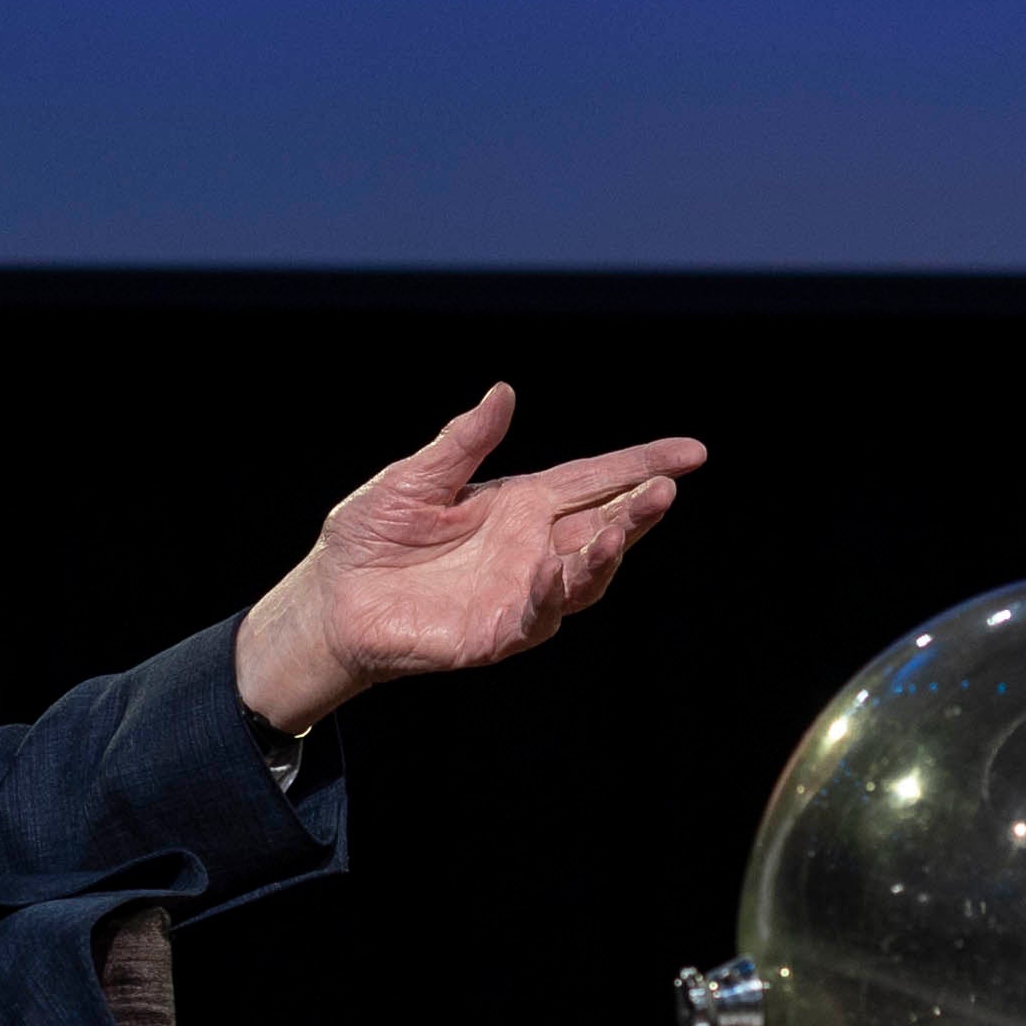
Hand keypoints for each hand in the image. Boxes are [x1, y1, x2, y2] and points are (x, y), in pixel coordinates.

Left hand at [236, 383, 701, 731]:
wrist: (332, 601)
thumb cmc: (371, 538)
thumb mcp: (414, 479)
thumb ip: (462, 443)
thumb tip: (503, 392)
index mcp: (522, 505)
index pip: (595, 480)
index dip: (643, 465)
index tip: (694, 452)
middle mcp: (534, 548)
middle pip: (604, 526)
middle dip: (639, 509)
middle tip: (669, 486)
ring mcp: (522, 593)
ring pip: (585, 574)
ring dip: (609, 551)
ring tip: (625, 522)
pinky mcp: (497, 633)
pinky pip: (536, 616)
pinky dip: (550, 592)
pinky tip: (555, 567)